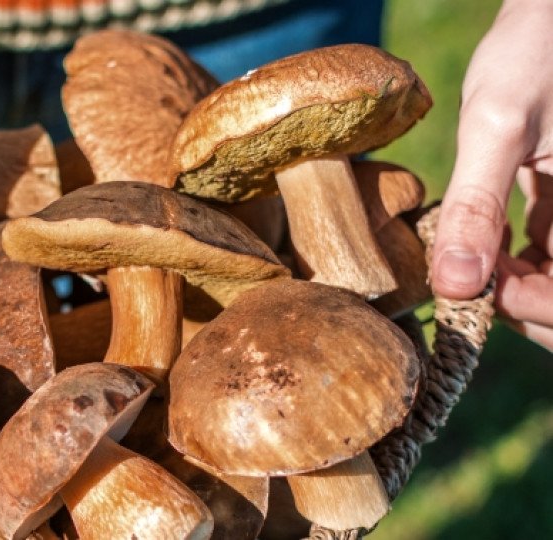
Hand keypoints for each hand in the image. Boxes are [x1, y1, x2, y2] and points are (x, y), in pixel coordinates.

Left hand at [432, 0, 552, 345]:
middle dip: (523, 306)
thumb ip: (476, 207)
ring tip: (467, 255)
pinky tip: (480, 236)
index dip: (536, 310)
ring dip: (513, 285)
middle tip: (468, 281)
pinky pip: (547, 254)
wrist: (550, 12)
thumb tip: (455, 286)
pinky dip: (513, 259)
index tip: (480, 291)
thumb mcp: (499, 125)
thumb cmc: (538, 50)